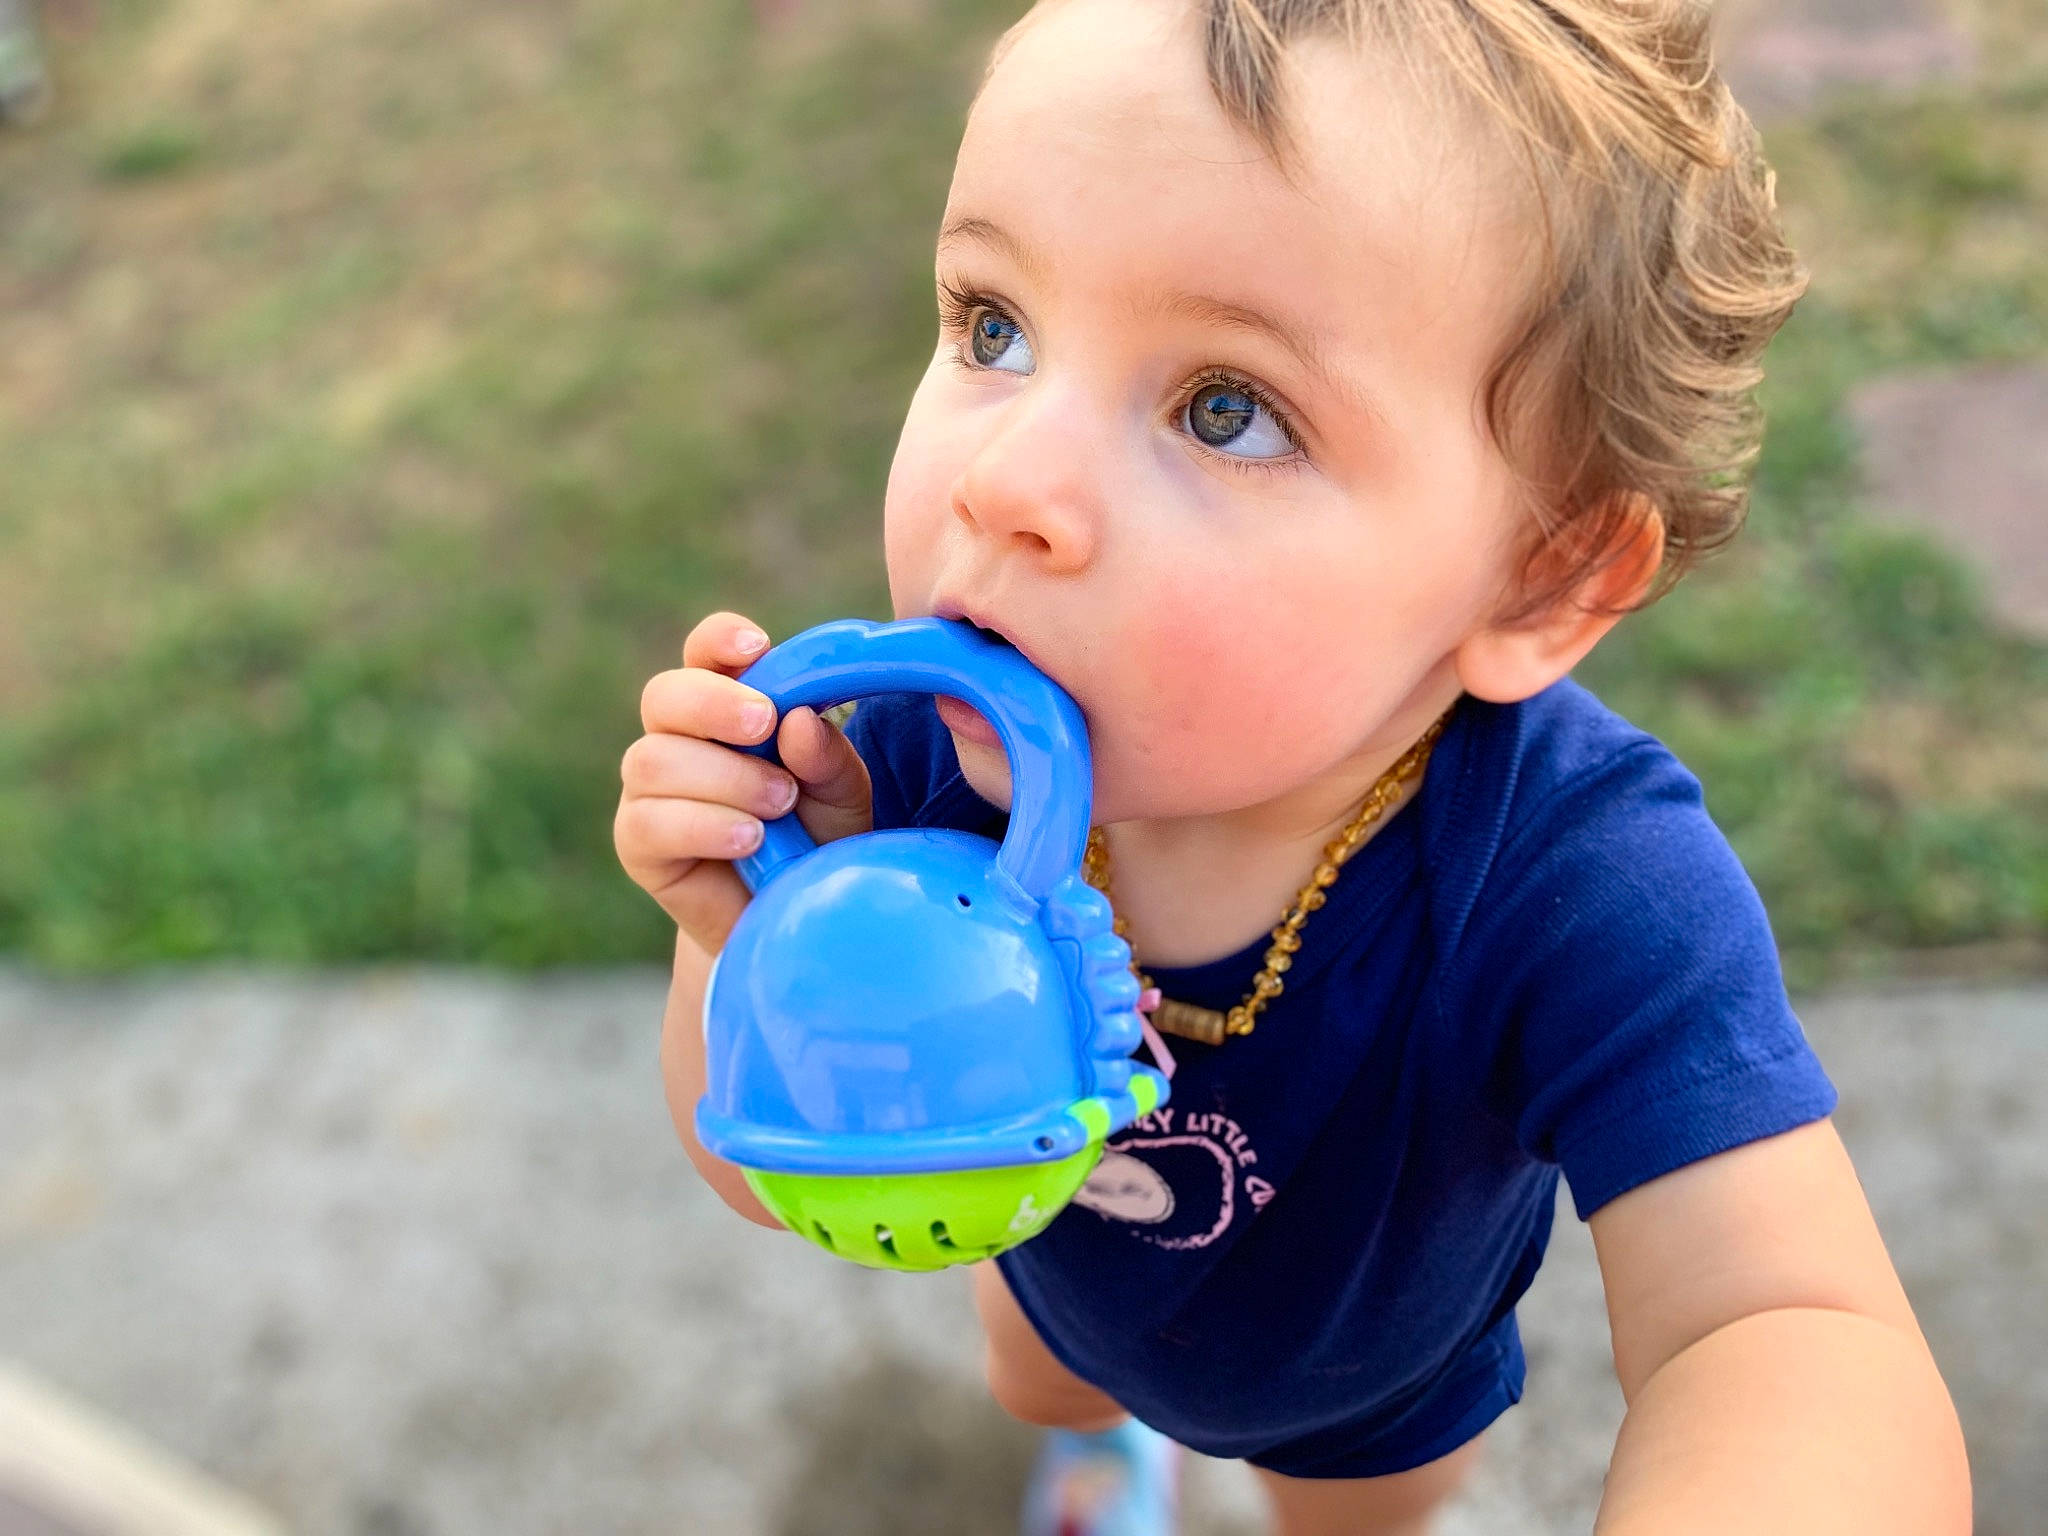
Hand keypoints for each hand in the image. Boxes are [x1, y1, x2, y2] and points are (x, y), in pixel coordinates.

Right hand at [616, 611, 873, 954]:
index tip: (757, 646)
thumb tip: (800, 721)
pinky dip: (703, 824)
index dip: (720, 640)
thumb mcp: (842, 798)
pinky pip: (648, 820)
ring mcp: (652, 791)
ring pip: (654, 759)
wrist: (791, 919)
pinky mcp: (639, 844)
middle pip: (665, 695)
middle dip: (714, 705)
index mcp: (727, 707)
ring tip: (779, 806)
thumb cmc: (818, 842)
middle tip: (765, 725)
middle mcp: (679, 739)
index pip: (706, 653)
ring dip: (724, 777)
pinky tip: (748, 838)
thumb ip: (828, 759)